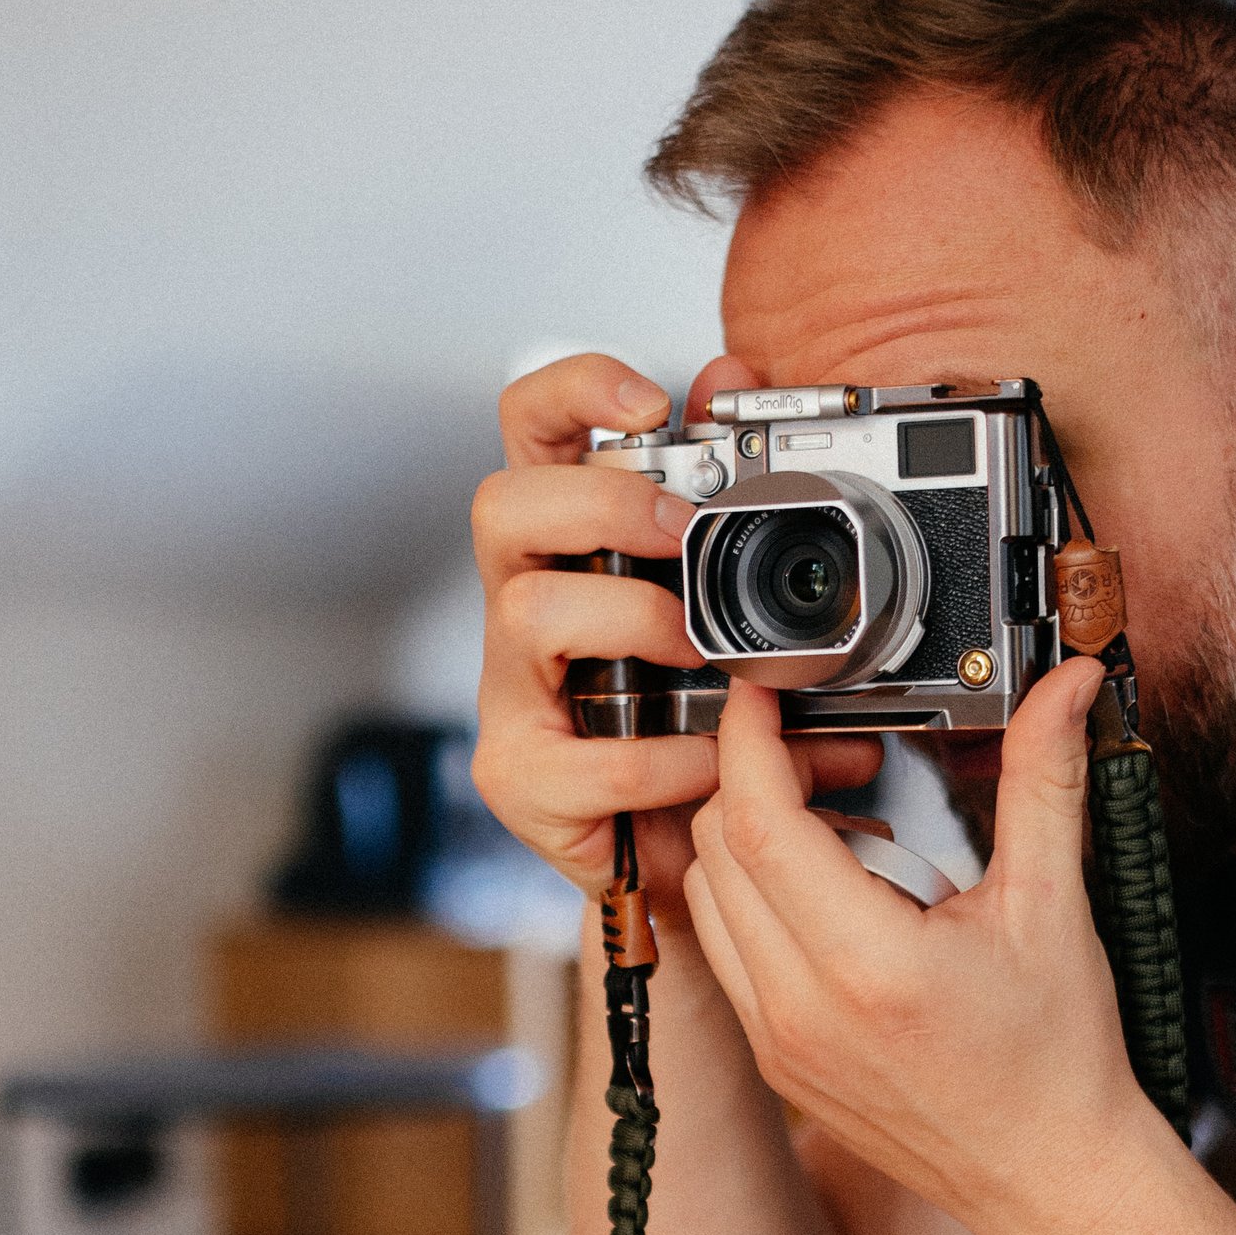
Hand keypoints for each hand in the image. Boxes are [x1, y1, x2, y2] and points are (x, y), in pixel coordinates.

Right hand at [470, 352, 881, 907]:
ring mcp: (510, 693)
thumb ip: (733, 494)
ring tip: (704, 659)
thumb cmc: (696, 718)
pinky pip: (583, 754)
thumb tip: (733, 374)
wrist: (683, 860)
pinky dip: (664, 759)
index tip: (648, 402)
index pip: (533, 428)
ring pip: (527, 612)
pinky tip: (711, 765)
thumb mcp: (733, 603)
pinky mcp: (520, 778)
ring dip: (633, 621)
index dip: (575, 392)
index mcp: (571, 545)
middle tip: (682, 531)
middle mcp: (524, 605)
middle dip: (600, 502)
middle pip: (502, 504)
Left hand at [684, 662, 1168, 1234]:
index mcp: (870, 967)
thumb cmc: (1058, 1057)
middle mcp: (802, 1012)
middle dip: (757, 782)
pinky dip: (758, 905)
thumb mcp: (1054, 906)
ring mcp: (777, 1044)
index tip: (763, 696)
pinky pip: (728, 955)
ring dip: (753, 845)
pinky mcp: (774, 1064)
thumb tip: (1065, 684)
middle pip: (715, 851)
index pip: (757, 825)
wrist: (1049, 1177)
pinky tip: (838, 904)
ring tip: (849, 839)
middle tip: (833, 760)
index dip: (746, 743)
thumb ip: (1046, 781)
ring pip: (709, 901)